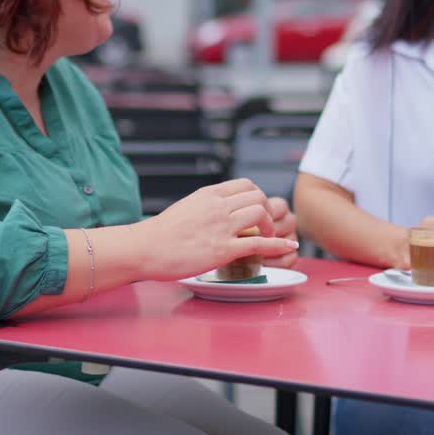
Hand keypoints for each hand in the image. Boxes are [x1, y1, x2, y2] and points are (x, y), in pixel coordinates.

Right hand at [141, 179, 298, 280]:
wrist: (145, 248)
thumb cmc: (160, 233)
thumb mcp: (186, 207)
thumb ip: (205, 207)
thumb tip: (216, 211)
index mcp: (209, 194)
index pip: (245, 185)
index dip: (257, 196)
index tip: (257, 209)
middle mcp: (218, 206)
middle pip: (258, 196)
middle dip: (267, 210)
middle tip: (265, 225)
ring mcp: (222, 227)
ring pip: (261, 214)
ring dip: (271, 226)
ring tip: (268, 237)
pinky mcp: (223, 249)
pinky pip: (259, 243)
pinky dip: (278, 244)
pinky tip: (288, 247)